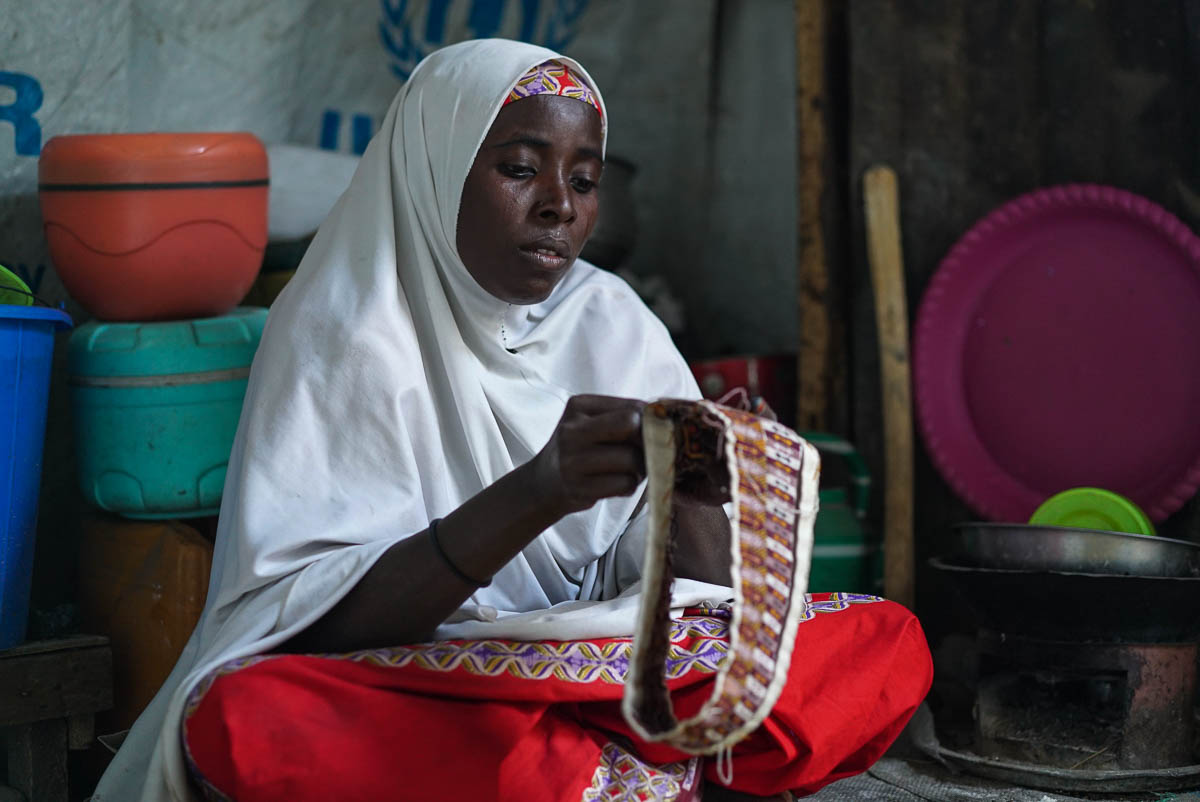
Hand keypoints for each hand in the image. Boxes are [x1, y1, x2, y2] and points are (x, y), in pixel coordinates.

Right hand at [529, 395, 646, 516]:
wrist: (545, 482)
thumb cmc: (581, 448)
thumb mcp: (592, 422)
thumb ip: (624, 416)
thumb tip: (667, 419)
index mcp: (579, 406)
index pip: (632, 407)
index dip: (651, 422)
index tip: (652, 433)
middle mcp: (572, 430)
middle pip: (632, 426)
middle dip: (646, 441)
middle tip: (643, 451)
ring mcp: (573, 460)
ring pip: (632, 459)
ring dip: (640, 468)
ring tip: (629, 470)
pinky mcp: (579, 488)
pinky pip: (625, 484)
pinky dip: (629, 486)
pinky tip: (617, 484)